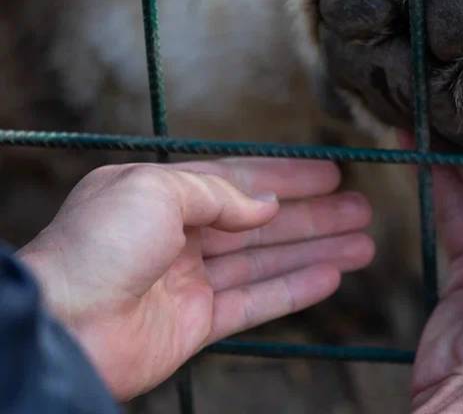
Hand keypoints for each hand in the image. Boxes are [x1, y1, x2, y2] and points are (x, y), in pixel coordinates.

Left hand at [18, 158, 373, 399]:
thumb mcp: (156, 190)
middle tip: (361, 209)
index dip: (288, 177)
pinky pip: (256, 302)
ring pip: (266, 261)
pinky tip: (331, 276)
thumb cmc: (96, 248)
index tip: (332, 174)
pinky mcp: (196, 325)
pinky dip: (295, 290)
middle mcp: (176, 236)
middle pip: (261, 223)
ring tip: (363, 243)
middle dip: (314, 215)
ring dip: (315, 251)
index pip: (238, 179)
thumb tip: (264, 205)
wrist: (63, 326)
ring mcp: (188, 282)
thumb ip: (218, 193)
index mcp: (160, 195)